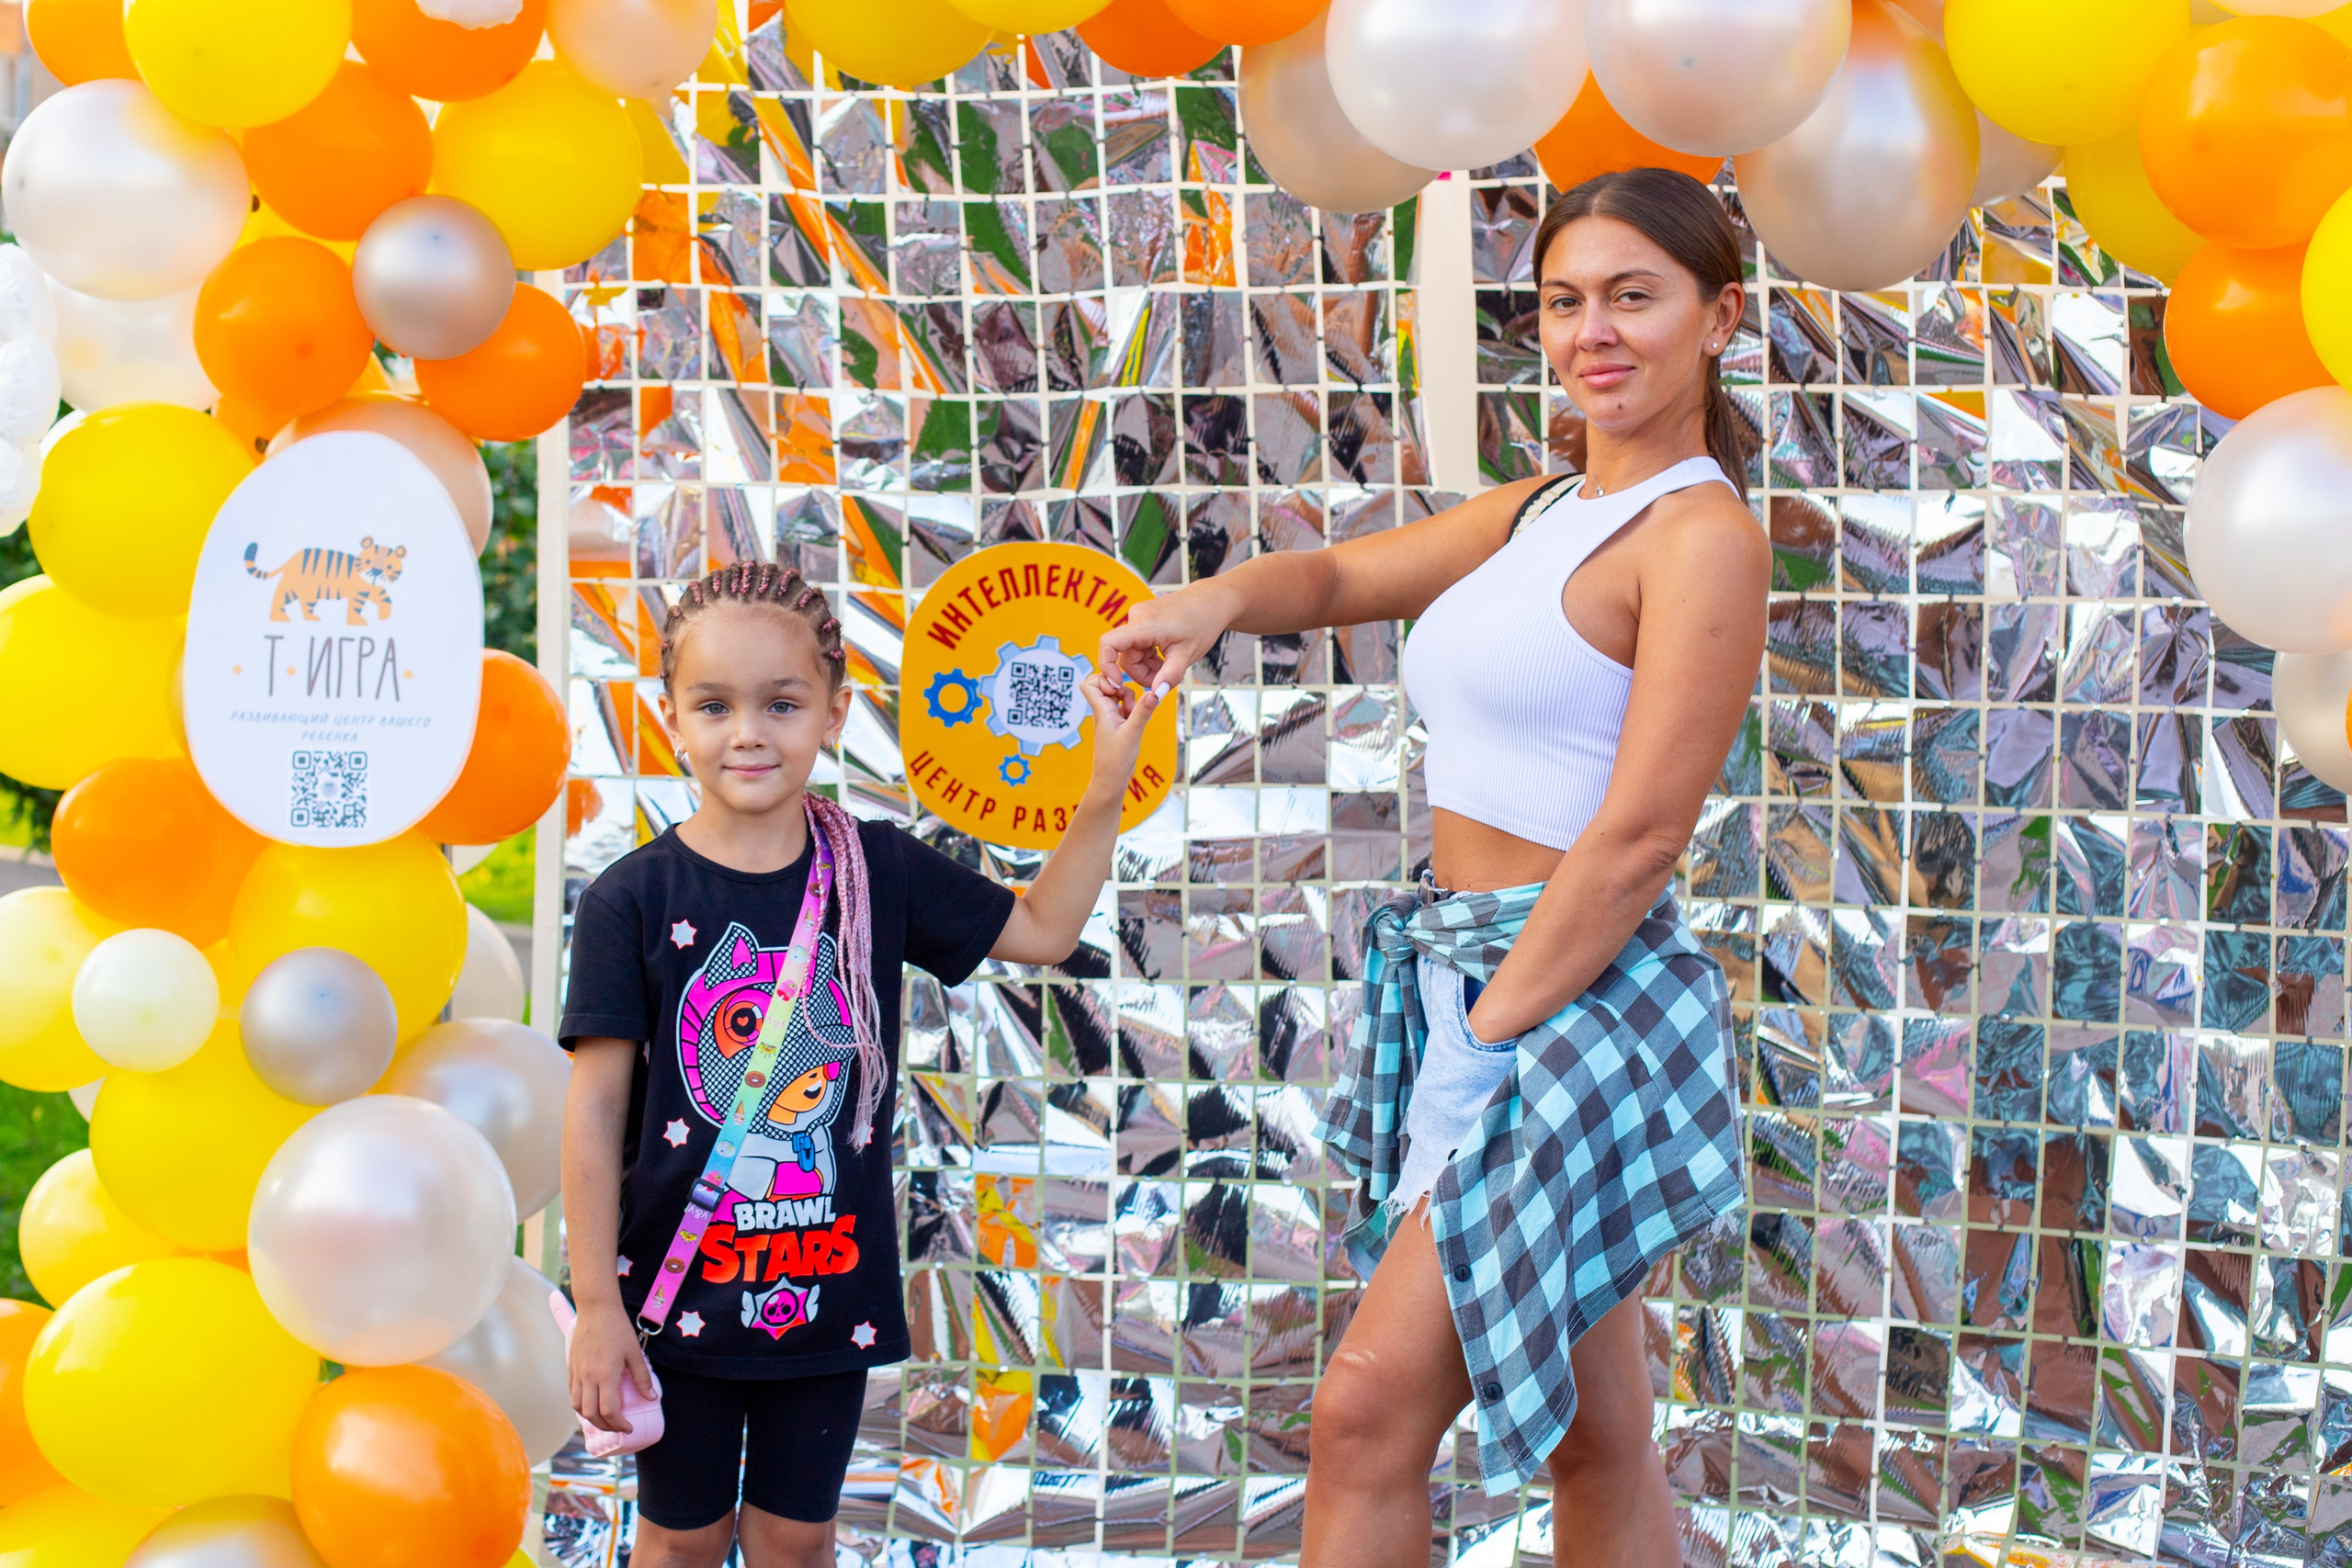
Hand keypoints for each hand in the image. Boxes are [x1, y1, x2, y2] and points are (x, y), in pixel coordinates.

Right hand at [568, 1297, 656, 1433]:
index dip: (619, 1424)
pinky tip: (592, 1403)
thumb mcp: (634, 1352)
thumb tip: (651, 1397)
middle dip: (605, 1426)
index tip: (628, 1427)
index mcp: (605, 1375)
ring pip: (578, 1407)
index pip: (609, 1411)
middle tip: (618, 1427)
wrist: (596, 1309)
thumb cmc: (617, 1329)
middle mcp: (588, 1377)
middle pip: (591, 1415)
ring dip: (590, 1418)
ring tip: (604, 1419)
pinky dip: (581, 1405)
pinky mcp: (571, 1368)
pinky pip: (572, 1394)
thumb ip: (642, 1377)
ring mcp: (577, 1373)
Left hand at [1079, 669, 1159, 795]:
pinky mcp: (1119, 724)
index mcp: (1100, 710)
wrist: (1112, 780)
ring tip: (1134, 716)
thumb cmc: (1116, 760)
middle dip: (1123, 689)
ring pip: (1120, 696)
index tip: (1117, 689)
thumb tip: (1155, 692)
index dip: (1103, 679)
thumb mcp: (1133, 732)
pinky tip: (1139, 722)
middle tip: (1129, 704)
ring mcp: (1111, 718)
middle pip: (1108, 685)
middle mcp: (1103, 711)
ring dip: (1131, 701)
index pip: (1089, 683)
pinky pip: (1126, 708)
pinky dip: (1135, 710)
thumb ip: (1143, 711)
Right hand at [1098, 583, 1233, 696]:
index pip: (1109, 644)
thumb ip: (1169, 676)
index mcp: (1145, 624)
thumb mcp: (1188, 654)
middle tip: (1163, 681)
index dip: (1107, 666)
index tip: (1118, 683)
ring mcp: (1138, 616)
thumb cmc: (1202, 623)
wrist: (1211, 601)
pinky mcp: (1142, 618)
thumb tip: (1155, 695)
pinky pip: (1137, 644)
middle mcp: (1136, 616)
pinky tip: (1166, 657)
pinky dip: (1148, 656)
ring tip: (1170, 668)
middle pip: (1125, 655)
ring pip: (1132, 652)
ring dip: (1146, 665)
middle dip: (1141, 673)